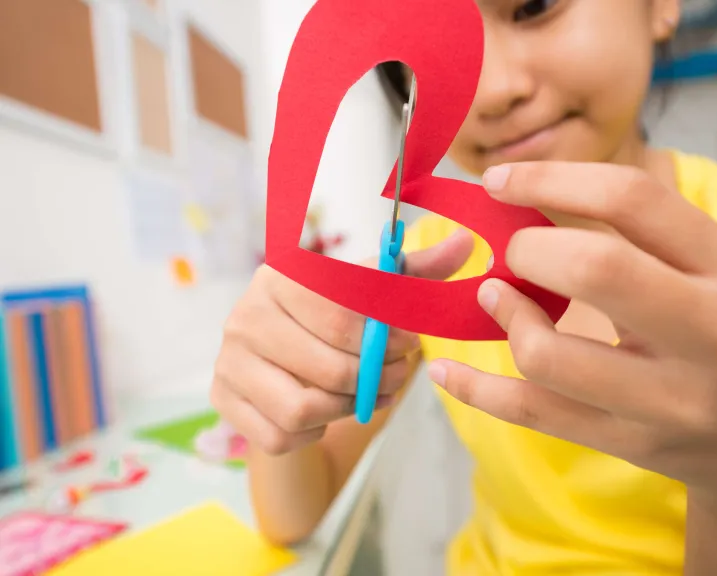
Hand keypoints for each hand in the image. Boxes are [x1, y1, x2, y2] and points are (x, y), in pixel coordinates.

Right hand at [211, 229, 473, 455]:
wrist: (280, 359)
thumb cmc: (331, 321)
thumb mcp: (371, 292)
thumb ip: (415, 271)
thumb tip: (465, 241)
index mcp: (280, 277)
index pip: (340, 314)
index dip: (385, 337)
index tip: (411, 345)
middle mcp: (245, 315)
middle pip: (327, 366)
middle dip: (375, 379)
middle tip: (397, 378)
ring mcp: (228, 360)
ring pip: (302, 407)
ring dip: (346, 408)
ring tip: (365, 396)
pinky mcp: (222, 399)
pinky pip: (279, 435)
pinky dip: (312, 432)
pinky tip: (324, 412)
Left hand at [429, 162, 716, 506]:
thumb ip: (646, 237)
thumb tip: (534, 197)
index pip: (632, 200)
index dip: (549, 179)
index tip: (499, 182)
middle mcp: (711, 335)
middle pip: (594, 268)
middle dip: (527, 250)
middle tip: (512, 252)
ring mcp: (672, 401)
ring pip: (549, 355)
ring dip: (503, 317)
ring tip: (495, 299)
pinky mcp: (633, 445)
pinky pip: (534, 414)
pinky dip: (478, 390)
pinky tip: (447, 371)